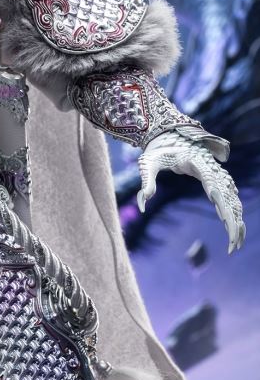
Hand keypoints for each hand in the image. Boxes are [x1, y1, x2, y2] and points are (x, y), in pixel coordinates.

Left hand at [137, 131, 244, 252]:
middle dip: (233, 221)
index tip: (226, 222)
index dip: (222, 204)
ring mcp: (214, 172)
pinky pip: (227, 195)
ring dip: (236, 219)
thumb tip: (142, 206)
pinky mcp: (213, 177)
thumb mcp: (148, 164)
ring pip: (231, 197)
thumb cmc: (156, 150)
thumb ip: (146, 182)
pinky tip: (235, 226)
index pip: (214, 185)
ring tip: (236, 242)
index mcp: (198, 163)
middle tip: (234, 244)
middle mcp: (210, 168)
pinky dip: (232, 211)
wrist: (166, 135)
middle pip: (227, 196)